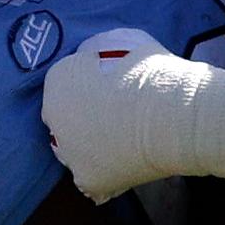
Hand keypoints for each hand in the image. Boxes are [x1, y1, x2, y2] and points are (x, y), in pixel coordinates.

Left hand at [39, 28, 224, 198]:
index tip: (106, 92)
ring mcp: (68, 150)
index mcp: (59, 79)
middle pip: (63, 120)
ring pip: (74, 152)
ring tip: (122, 145)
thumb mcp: (127, 43)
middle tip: (114, 119)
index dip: (85, 90)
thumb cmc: (155, 73)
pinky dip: (105, 177)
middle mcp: (53, 115)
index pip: (63, 87)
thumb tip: (101, 60)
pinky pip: (91, 181)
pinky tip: (124, 167)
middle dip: (81, 119)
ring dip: (89, 148)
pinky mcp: (87, 179)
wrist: (171, 113)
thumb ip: (107, 54)